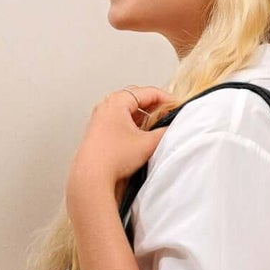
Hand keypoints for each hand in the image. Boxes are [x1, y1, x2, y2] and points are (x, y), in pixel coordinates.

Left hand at [66, 85, 175, 212]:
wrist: (91, 177)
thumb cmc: (113, 158)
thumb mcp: (148, 143)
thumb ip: (166, 132)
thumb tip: (174, 127)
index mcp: (117, 101)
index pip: (149, 92)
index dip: (167, 99)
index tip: (178, 107)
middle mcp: (106, 106)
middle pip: (137, 98)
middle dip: (155, 106)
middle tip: (168, 115)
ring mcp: (100, 118)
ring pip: (128, 110)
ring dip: (144, 116)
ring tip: (156, 127)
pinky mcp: (98, 130)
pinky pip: (120, 120)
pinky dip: (133, 124)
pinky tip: (141, 136)